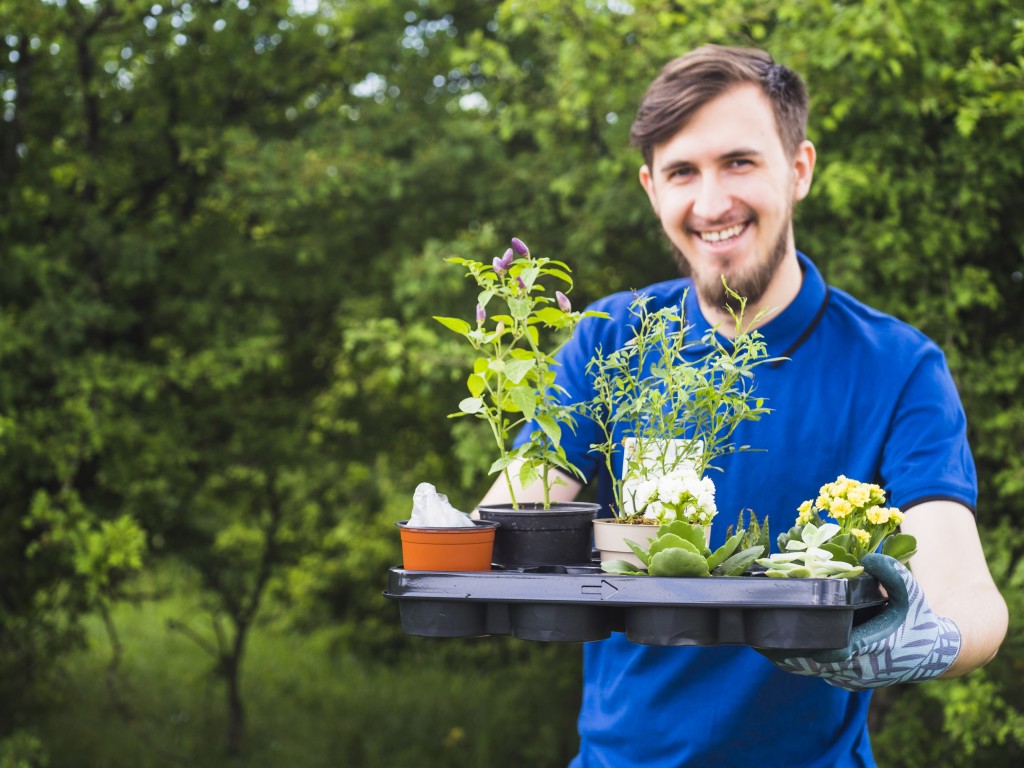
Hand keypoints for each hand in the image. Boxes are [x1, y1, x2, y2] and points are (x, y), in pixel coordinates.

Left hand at [762, 554, 960, 690]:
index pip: (827, 651)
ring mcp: (851, 679)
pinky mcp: (847, 680)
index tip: (774, 633)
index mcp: (871, 651)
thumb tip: (870, 558)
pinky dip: (797, 661)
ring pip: (810, 671)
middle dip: (783, 650)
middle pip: (810, 663)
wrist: (934, 652)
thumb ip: (894, 574)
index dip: (800, 644)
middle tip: (754, 633)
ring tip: (756, 639)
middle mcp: (857, 671)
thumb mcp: (912, 593)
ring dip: (785, 657)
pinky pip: (816, 673)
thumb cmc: (920, 620)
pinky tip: (775, 647)